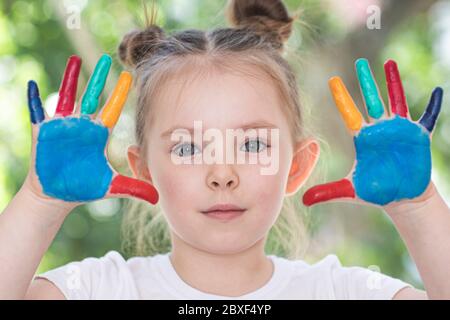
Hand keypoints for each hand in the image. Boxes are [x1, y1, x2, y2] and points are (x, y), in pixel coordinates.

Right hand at [25, 54, 158, 207]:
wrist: (57, 195)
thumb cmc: (84, 187)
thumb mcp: (112, 187)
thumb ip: (135, 188)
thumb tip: (158, 199)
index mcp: (98, 134)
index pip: (113, 108)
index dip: (120, 93)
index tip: (129, 75)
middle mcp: (82, 125)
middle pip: (92, 96)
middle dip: (98, 77)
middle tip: (105, 58)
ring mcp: (62, 126)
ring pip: (67, 97)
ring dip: (69, 79)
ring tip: (73, 60)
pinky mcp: (43, 132)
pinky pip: (37, 111)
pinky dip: (34, 99)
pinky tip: (33, 85)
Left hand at [303, 58, 441, 207]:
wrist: (402, 199)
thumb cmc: (376, 192)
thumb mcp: (349, 191)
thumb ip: (327, 192)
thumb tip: (304, 201)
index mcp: (363, 138)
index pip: (349, 112)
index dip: (341, 96)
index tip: (332, 80)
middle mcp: (380, 129)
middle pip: (371, 99)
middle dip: (366, 81)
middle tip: (359, 62)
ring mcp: (400, 130)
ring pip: (396, 99)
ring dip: (393, 82)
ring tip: (389, 62)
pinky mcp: (419, 136)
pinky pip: (428, 117)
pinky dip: (433, 105)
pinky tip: (437, 91)